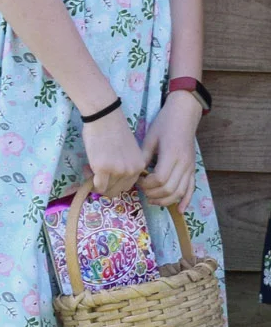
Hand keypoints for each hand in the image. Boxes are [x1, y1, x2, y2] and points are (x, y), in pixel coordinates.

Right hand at [82, 108, 145, 198]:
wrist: (105, 117)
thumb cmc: (114, 129)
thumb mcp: (128, 151)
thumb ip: (125, 165)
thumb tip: (113, 178)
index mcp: (139, 166)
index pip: (127, 186)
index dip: (115, 182)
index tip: (107, 174)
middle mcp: (131, 171)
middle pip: (117, 190)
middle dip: (105, 185)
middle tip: (96, 173)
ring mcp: (117, 171)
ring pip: (106, 189)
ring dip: (97, 182)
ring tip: (91, 168)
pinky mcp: (103, 169)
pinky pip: (97, 186)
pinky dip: (91, 182)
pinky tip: (88, 169)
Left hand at [139, 91, 201, 208]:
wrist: (184, 115)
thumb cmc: (164, 124)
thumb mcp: (150, 138)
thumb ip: (143, 157)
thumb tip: (134, 173)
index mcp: (171, 155)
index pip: (160, 179)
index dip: (147, 184)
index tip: (137, 181)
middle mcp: (183, 164)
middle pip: (170, 188)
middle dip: (153, 193)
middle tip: (141, 190)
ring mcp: (190, 167)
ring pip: (180, 192)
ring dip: (165, 200)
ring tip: (152, 200)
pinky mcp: (193, 169)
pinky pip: (191, 188)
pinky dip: (186, 200)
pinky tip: (180, 211)